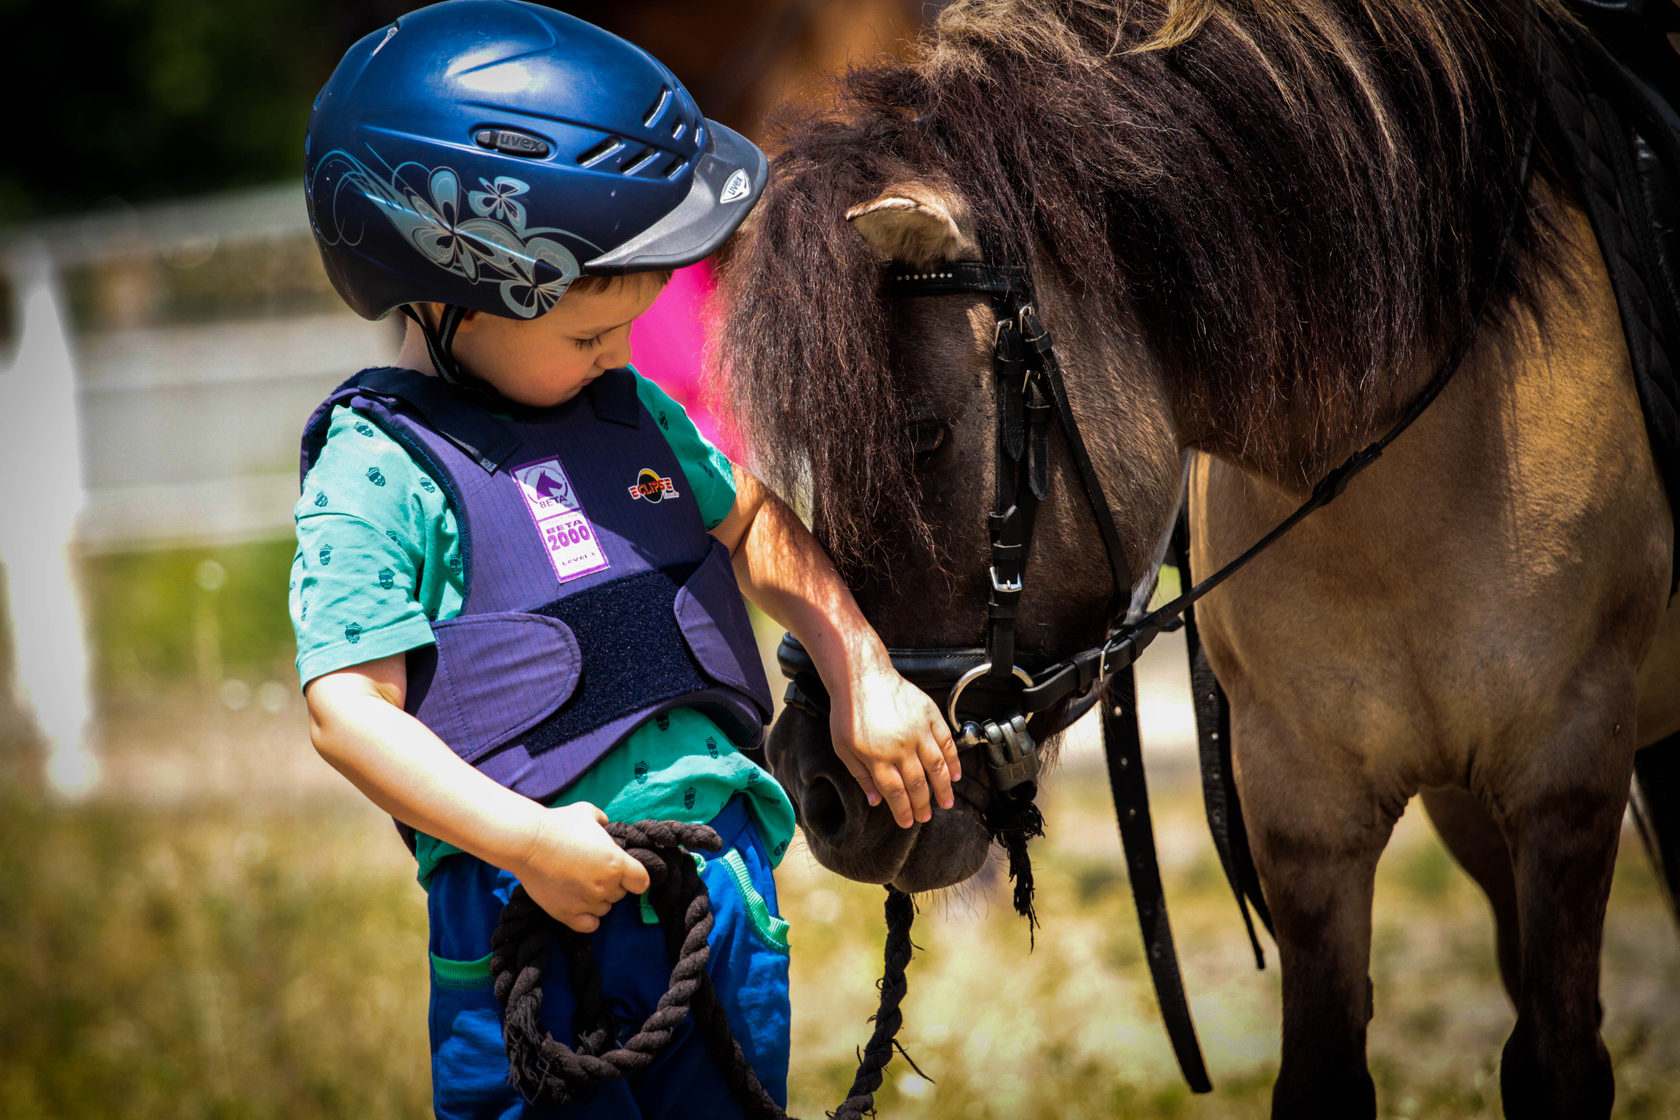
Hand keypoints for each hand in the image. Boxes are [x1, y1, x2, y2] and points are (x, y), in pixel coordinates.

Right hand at [509, 802, 650, 932]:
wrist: (528, 842)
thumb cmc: (560, 824)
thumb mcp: (589, 813)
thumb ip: (604, 822)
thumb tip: (606, 827)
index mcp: (616, 863)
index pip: (641, 882)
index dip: (635, 877)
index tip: (626, 873)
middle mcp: (605, 886)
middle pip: (620, 894)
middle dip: (612, 884)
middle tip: (593, 871)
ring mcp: (587, 902)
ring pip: (605, 909)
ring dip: (598, 900)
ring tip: (582, 885)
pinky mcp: (567, 914)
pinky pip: (589, 925)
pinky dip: (588, 918)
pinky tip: (580, 905)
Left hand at [830, 667, 960, 828]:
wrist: (862, 676)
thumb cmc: (849, 711)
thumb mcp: (844, 748)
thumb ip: (861, 776)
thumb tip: (875, 800)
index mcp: (878, 757)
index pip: (896, 792)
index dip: (903, 810)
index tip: (908, 821)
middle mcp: (901, 747)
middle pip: (917, 784)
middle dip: (923, 805)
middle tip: (926, 816)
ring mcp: (918, 731)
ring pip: (937, 767)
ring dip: (943, 788)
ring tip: (946, 802)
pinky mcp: (929, 716)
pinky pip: (947, 742)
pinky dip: (953, 761)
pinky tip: (955, 774)